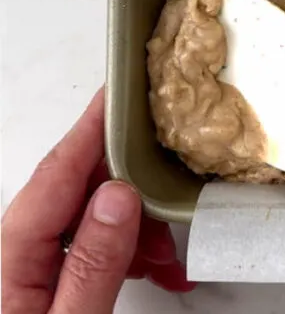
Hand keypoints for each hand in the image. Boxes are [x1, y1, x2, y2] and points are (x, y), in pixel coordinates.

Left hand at [2, 88, 195, 313]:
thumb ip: (95, 263)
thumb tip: (120, 195)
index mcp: (11, 256)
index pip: (56, 172)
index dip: (93, 127)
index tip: (123, 92)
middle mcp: (16, 253)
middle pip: (77, 189)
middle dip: (136, 188)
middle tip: (178, 192)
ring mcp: (31, 267)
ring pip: (91, 217)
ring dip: (138, 229)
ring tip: (169, 259)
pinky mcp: (48, 281)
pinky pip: (91, 246)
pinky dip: (130, 252)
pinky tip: (157, 271)